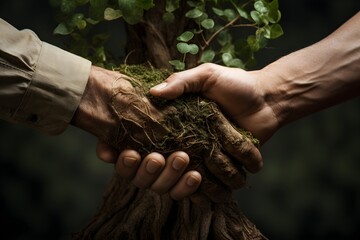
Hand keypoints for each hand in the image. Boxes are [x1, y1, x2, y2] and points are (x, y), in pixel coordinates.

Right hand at [72, 65, 260, 201]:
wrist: (266, 99)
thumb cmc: (235, 84)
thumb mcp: (206, 75)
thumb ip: (181, 82)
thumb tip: (152, 93)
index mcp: (169, 125)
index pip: (135, 144)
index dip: (120, 154)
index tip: (112, 153)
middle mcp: (177, 145)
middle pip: (149, 173)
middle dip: (147, 172)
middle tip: (155, 158)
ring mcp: (195, 160)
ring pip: (170, 185)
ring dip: (172, 182)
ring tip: (188, 168)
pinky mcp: (214, 170)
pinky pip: (199, 190)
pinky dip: (196, 192)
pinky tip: (199, 182)